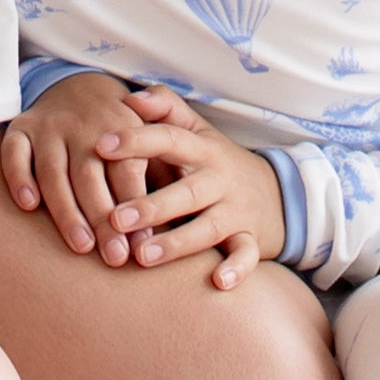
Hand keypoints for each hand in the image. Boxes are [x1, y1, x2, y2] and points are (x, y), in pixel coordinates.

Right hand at [0, 72, 153, 264]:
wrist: (78, 84)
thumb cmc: (121, 132)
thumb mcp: (148, 138)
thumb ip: (162, 172)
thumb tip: (177, 222)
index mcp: (121, 126)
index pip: (127, 169)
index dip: (135, 205)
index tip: (142, 244)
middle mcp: (82, 125)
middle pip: (90, 175)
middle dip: (102, 218)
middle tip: (114, 256)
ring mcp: (49, 127)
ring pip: (53, 170)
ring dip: (66, 209)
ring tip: (81, 245)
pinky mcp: (21, 129)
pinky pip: (13, 153)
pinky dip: (19, 177)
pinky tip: (28, 204)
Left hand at [94, 84, 283, 289]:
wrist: (279, 193)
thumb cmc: (217, 160)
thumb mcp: (197, 129)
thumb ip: (165, 107)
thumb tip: (131, 97)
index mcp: (202, 149)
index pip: (169, 139)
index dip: (137, 140)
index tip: (101, 145)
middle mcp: (220, 179)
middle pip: (187, 191)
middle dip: (152, 206)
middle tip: (115, 218)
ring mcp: (237, 211)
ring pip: (208, 228)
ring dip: (177, 243)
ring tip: (142, 256)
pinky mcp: (253, 240)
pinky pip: (247, 255)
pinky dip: (237, 269)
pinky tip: (217, 281)